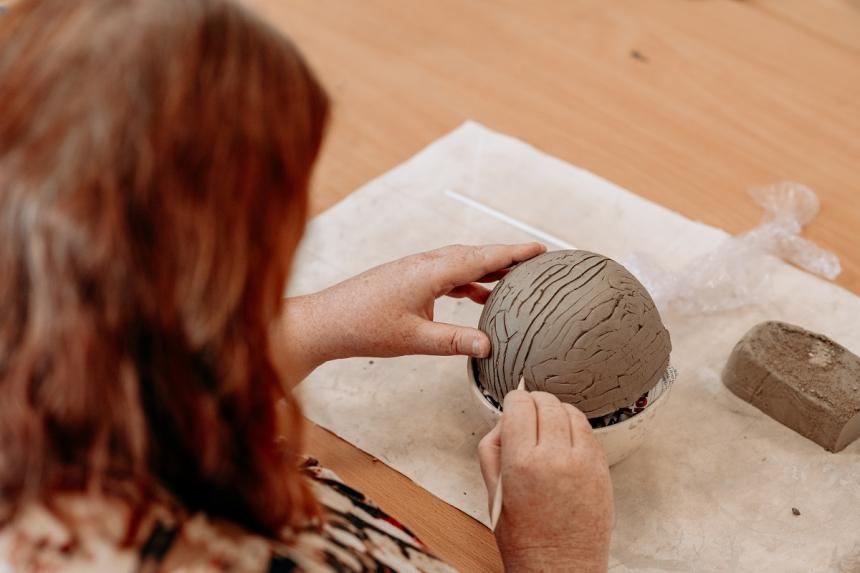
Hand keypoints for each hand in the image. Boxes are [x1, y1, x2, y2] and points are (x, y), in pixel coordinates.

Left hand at [274, 243, 545, 383]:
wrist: (326, 321)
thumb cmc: (364, 327)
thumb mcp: (414, 339)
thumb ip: (453, 342)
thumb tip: (488, 346)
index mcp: (431, 272)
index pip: (481, 257)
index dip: (513, 253)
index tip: (540, 248)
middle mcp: (426, 264)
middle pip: (475, 255)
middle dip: (507, 257)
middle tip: (537, 262)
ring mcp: (416, 270)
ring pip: (461, 264)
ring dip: (488, 270)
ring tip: (515, 280)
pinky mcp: (409, 280)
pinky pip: (448, 275)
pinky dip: (468, 282)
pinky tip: (479, 297)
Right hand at [479, 390, 613, 572]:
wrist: (560, 569)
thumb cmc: (525, 539)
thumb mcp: (492, 492)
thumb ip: (492, 449)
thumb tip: (504, 421)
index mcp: (522, 463)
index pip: (520, 405)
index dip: (513, 400)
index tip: (512, 405)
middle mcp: (555, 458)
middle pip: (547, 402)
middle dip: (534, 402)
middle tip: (528, 412)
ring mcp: (583, 462)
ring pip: (571, 411)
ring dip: (556, 412)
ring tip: (547, 427)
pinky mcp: (602, 469)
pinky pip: (589, 431)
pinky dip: (575, 428)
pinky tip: (565, 442)